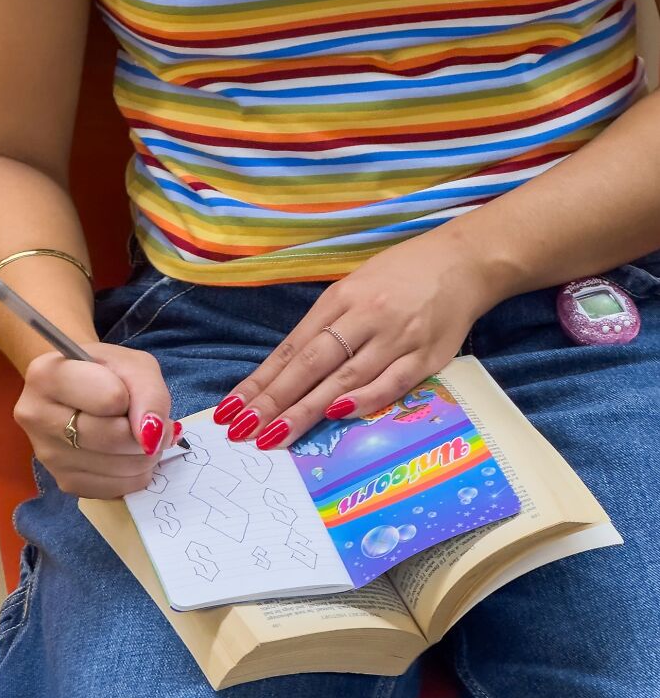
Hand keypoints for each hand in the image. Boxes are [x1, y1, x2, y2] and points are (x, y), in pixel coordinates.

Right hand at [14, 342, 180, 497]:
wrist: (82, 389)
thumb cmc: (108, 372)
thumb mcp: (135, 366)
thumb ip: (149, 394)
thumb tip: (151, 438)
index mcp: (46, 375)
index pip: (111, 399)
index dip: (133, 399)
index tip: (127, 394)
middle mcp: (36, 416)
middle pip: (113, 438)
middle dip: (145, 433)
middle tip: (150, 423)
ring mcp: (46, 454)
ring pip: (116, 467)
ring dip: (145, 456)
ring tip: (140, 437)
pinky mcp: (62, 481)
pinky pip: (114, 489)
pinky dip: (135, 475)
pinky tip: (129, 456)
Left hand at [213, 229, 492, 449]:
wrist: (463, 261)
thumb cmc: (402, 275)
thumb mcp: (355, 288)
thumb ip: (325, 328)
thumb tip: (287, 372)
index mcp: (341, 298)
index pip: (292, 348)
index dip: (261, 381)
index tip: (233, 409)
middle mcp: (364, 316)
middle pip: (311, 364)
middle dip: (273, 401)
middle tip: (243, 430)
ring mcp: (396, 337)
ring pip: (345, 377)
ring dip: (307, 409)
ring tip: (275, 435)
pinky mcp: (427, 355)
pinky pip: (391, 382)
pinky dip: (364, 400)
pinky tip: (336, 416)